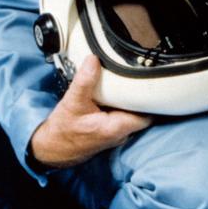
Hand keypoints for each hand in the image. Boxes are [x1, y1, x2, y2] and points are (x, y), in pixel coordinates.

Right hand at [28, 56, 151, 167]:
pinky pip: (122, 117)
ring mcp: (115, 135)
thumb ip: (85, 81)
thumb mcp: (73, 102)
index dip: (154, 101)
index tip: (156, 84)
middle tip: (144, 77)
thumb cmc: (62, 130)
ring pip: (132, 116)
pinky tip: (116, 94)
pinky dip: (121, 106)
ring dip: (131, 102)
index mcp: (115, 128)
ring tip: (133, 82)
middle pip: (142, 114)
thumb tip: (93, 59)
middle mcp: (119, 134)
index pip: (147, 116)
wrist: (51, 148)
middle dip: (142, 97)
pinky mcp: (109, 132)